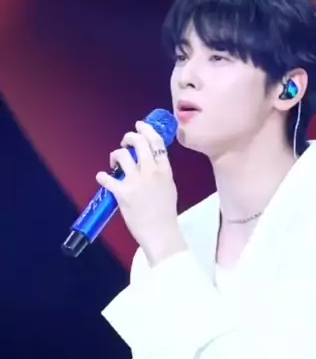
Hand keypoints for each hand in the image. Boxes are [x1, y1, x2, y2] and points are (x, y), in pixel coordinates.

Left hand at [96, 121, 186, 264]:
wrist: (161, 233)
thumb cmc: (166, 213)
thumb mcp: (169, 187)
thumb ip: (161, 173)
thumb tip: (151, 164)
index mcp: (164, 170)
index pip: (156, 142)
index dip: (146, 130)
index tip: (140, 126)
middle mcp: (150, 171)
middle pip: (138, 142)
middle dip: (129, 138)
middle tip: (125, 143)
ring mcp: (136, 182)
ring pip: (121, 155)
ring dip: (115, 155)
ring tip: (114, 162)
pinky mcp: (122, 193)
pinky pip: (107, 178)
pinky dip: (102, 176)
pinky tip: (103, 178)